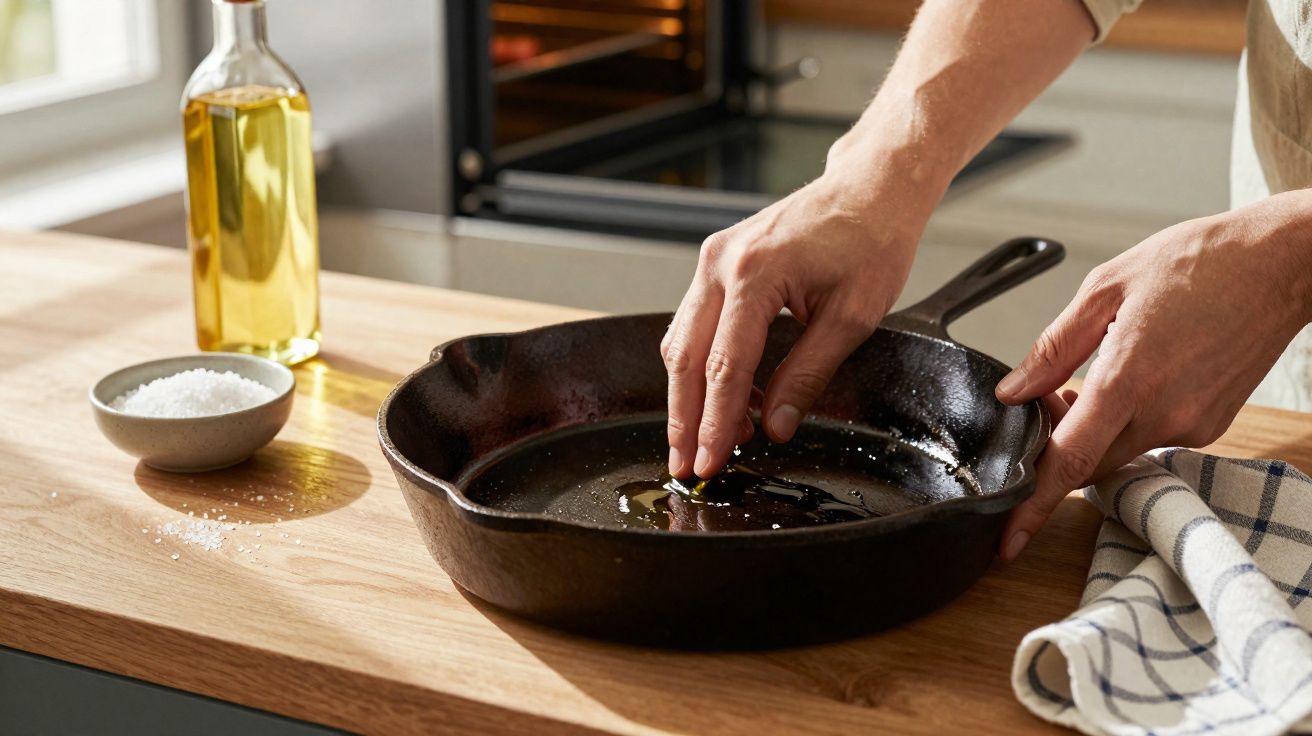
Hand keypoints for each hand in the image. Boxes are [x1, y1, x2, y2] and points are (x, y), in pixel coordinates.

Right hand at [662, 152, 938, 478]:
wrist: (870, 190)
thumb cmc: (870, 241)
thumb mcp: (852, 317)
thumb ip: (808, 375)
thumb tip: (777, 426)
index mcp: (755, 274)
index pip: (724, 367)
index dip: (715, 423)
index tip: (711, 463)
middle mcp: (721, 264)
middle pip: (685, 358)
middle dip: (684, 419)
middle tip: (686, 467)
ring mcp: (713, 260)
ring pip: (681, 342)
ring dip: (689, 396)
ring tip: (706, 442)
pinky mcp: (716, 263)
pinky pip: (695, 323)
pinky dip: (703, 365)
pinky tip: (727, 399)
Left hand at [996, 191, 1311, 559]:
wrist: (1282, 263)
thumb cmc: (1201, 262)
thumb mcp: (1105, 288)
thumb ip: (1053, 348)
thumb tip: (1012, 392)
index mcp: (1129, 378)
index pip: (1069, 461)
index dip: (1032, 505)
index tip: (1008, 541)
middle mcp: (1165, 413)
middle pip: (1088, 464)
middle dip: (1058, 445)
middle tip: (1050, 395)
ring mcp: (1193, 425)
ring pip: (1118, 451)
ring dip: (1094, 430)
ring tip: (1098, 370)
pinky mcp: (1210, 426)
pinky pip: (1151, 437)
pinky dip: (1129, 419)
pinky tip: (1137, 373)